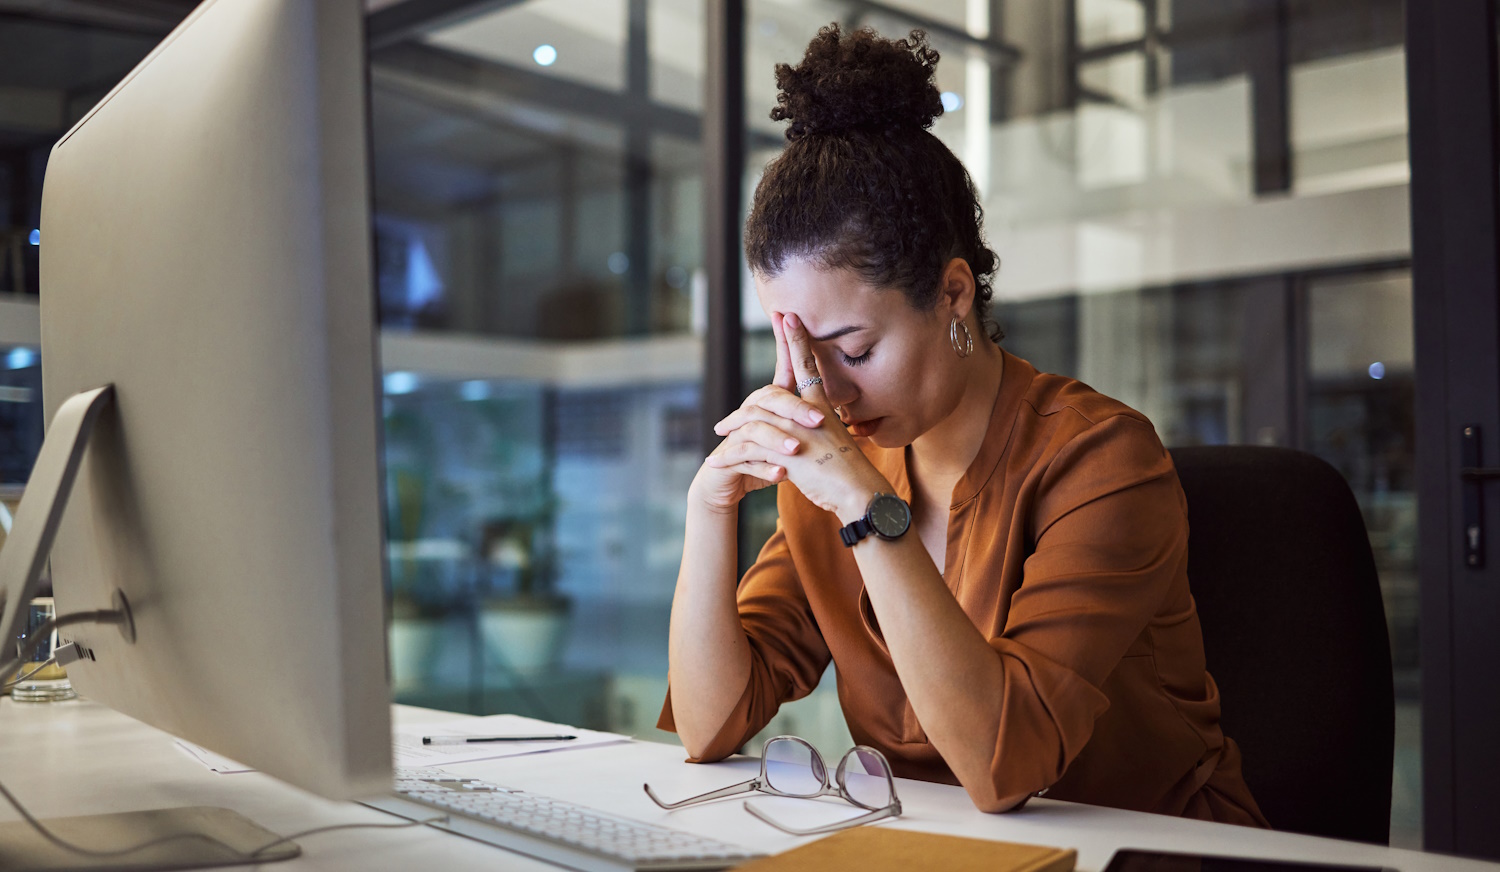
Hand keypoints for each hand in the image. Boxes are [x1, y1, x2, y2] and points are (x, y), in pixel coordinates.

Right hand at [690, 378, 825, 512]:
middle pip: (769, 401)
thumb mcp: (782, 441)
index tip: (810, 361)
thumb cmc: (761, 460)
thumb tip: (828, 413)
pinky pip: (745, 462)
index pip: (780, 383)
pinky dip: (764, 469)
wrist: (727, 485)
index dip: (792, 366)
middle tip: (818, 420)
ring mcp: (734, 438)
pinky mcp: (725, 461)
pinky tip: (781, 474)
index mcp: (763, 407)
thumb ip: (799, 426)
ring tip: (797, 448)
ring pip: (755, 431)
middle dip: (794, 409)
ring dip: (777, 439)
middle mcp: (747, 417)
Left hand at [701, 312, 890, 522]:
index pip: (807, 366)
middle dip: (750, 392)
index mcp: (821, 408)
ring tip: (719, 433)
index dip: (797, 340)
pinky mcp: (786, 455)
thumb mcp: (835, 444)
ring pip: (752, 421)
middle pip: (772, 389)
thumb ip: (819, 433)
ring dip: (732, 427)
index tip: (787, 316)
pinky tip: (714, 464)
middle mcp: (809, 414)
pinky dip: (728, 459)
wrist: (860, 493)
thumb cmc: (851, 473)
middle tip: (739, 390)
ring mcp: (796, 432)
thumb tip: (810, 431)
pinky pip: (746, 452)